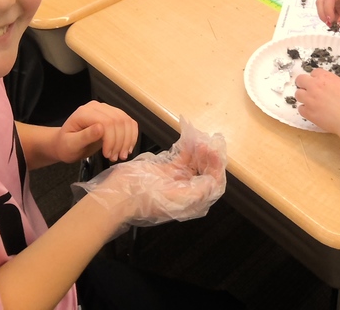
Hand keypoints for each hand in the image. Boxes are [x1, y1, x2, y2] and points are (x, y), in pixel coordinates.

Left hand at [54, 101, 137, 162]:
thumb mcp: (71, 144)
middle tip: (115, 158)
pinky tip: (127, 148)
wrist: (65, 144)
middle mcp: (97, 107)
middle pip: (118, 121)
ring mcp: (107, 110)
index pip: (107, 122)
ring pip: (126, 121)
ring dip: (128, 140)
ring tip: (121, 155)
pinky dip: (131, 136)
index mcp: (85, 112)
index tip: (108, 155)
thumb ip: (85, 136)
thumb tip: (100, 129)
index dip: (111, 140)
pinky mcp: (113, 115)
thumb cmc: (65, 146)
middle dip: (120, 142)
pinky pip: (128, 122)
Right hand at [74, 121, 227, 230]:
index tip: (216, 153)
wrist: (122, 195)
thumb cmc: (148, 200)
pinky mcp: (166, 169)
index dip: (217, 168)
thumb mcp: (178, 199)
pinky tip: (190, 138)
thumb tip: (213, 180)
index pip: (212, 183)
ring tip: (199, 139)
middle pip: (205, 171)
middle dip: (209, 157)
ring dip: (199, 150)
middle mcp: (186, 190)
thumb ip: (199, 191)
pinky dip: (187, 147)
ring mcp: (176, 179)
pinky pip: (182, 157)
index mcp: (191, 201)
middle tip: (208, 143)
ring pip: (194, 162)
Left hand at [294, 68, 339, 137]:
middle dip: (304, 84)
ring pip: (298, 94)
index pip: (314, 72)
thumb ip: (334, 84)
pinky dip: (305, 110)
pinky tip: (313, 113)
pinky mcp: (308, 112)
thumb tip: (330, 88)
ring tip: (312, 103)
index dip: (316, 78)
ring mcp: (309, 99)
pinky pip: (300, 109)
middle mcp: (315, 86)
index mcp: (325, 77)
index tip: (319, 83)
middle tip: (310, 91)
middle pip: (300, 80)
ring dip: (304, 97)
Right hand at [315, 0, 339, 28]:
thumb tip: (338, 23)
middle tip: (329, 24)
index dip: (327, 9)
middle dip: (323, 13)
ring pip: (323, 7)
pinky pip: (329, 13)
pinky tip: (338, 23)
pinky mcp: (337, 6)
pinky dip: (330, 19)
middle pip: (322, 0)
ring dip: (326, 16)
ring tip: (334, 25)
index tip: (331, 21)